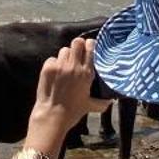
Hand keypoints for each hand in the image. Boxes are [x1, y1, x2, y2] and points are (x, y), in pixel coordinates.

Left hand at [27, 36, 97, 152]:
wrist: (52, 115)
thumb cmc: (73, 112)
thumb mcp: (91, 106)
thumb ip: (102, 102)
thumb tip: (111, 101)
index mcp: (86, 73)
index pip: (90, 47)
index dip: (90, 45)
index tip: (89, 48)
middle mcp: (74, 66)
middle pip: (77, 42)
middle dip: (78, 45)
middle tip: (77, 53)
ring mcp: (60, 66)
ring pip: (64, 50)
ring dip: (66, 56)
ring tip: (66, 65)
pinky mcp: (48, 68)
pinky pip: (52, 58)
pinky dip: (54, 63)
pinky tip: (55, 73)